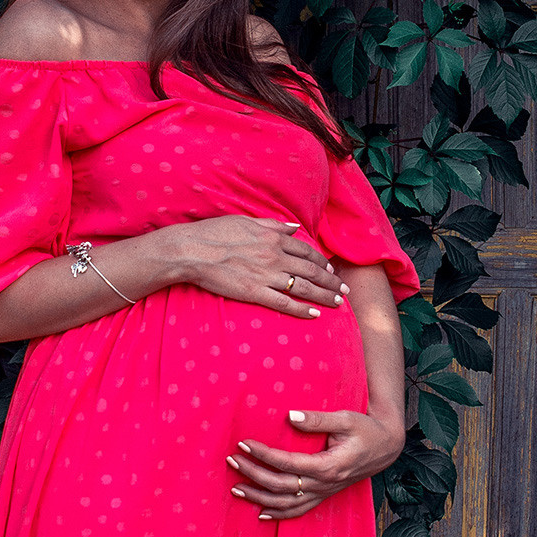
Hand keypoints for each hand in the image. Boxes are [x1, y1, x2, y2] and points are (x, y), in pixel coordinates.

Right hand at [162, 215, 346, 317]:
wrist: (192, 250)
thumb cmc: (215, 233)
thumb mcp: (246, 221)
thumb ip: (273, 225)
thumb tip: (293, 226)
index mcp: (273, 237)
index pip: (307, 251)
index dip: (322, 262)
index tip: (331, 269)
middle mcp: (275, 256)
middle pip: (312, 270)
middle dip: (331, 281)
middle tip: (344, 290)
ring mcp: (266, 275)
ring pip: (304, 287)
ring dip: (324, 295)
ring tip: (338, 303)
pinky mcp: (254, 292)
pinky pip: (284, 303)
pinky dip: (302, 309)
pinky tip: (315, 314)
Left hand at [227, 407, 405, 519]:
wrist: (386, 447)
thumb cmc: (366, 430)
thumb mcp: (345, 419)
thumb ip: (318, 420)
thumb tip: (291, 416)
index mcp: (328, 466)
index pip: (287, 463)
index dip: (263, 455)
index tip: (244, 443)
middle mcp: (324, 484)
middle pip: (281, 485)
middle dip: (253, 474)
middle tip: (232, 460)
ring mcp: (324, 493)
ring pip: (286, 503)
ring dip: (259, 498)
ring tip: (236, 488)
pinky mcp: (324, 495)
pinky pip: (299, 510)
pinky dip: (279, 514)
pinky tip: (261, 514)